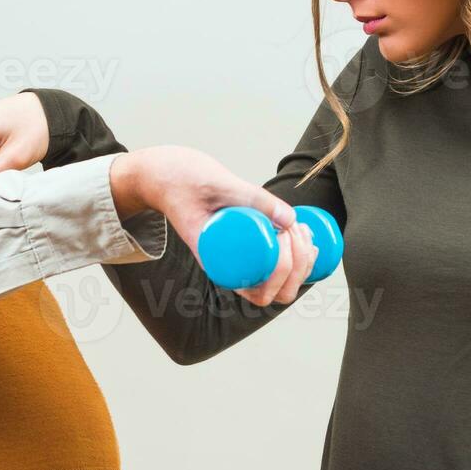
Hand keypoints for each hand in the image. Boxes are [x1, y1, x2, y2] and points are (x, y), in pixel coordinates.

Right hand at [111, 146, 318, 306]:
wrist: (163, 176)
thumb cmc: (183, 182)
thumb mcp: (218, 185)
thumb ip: (252, 197)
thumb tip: (291, 219)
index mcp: (217, 266)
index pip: (259, 291)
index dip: (283, 268)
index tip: (285, 233)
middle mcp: (230, 270)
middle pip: (277, 293)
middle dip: (298, 266)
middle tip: (296, 230)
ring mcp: (239, 260)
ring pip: (281, 283)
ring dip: (302, 263)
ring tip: (301, 229)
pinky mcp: (246, 247)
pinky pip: (278, 266)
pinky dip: (299, 256)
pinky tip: (307, 235)